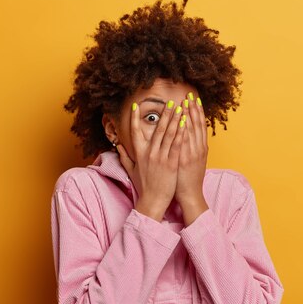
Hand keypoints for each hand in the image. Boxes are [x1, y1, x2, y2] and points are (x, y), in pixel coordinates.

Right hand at [117, 99, 186, 220]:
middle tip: (169, 101)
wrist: (152, 201)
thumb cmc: (143, 186)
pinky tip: (185, 123)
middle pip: (157, 129)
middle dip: (164, 114)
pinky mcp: (171, 164)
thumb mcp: (132, 170)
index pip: (135, 132)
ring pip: (168, 134)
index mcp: (139, 153)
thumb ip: (124, 157)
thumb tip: (117, 146)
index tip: (135, 105)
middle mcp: (149, 153)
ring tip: (179, 107)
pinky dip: (180, 133)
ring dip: (174, 119)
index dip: (135, 118)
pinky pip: (176, 145)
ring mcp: (160, 158)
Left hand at [174, 93, 208, 208]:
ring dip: (188, 115)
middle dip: (193, 108)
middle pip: (197, 124)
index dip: (198, 111)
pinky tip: (181, 119)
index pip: (200, 125)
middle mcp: (199, 149)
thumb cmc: (189, 179)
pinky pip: (184, 141)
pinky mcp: (184, 159)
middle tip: (190, 94)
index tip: (194, 99)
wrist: (190, 195)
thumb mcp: (194, 161)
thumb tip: (188, 136)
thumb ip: (192, 148)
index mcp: (201, 148)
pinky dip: (184, 129)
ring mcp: (192, 154)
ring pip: (192, 130)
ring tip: (185, 101)